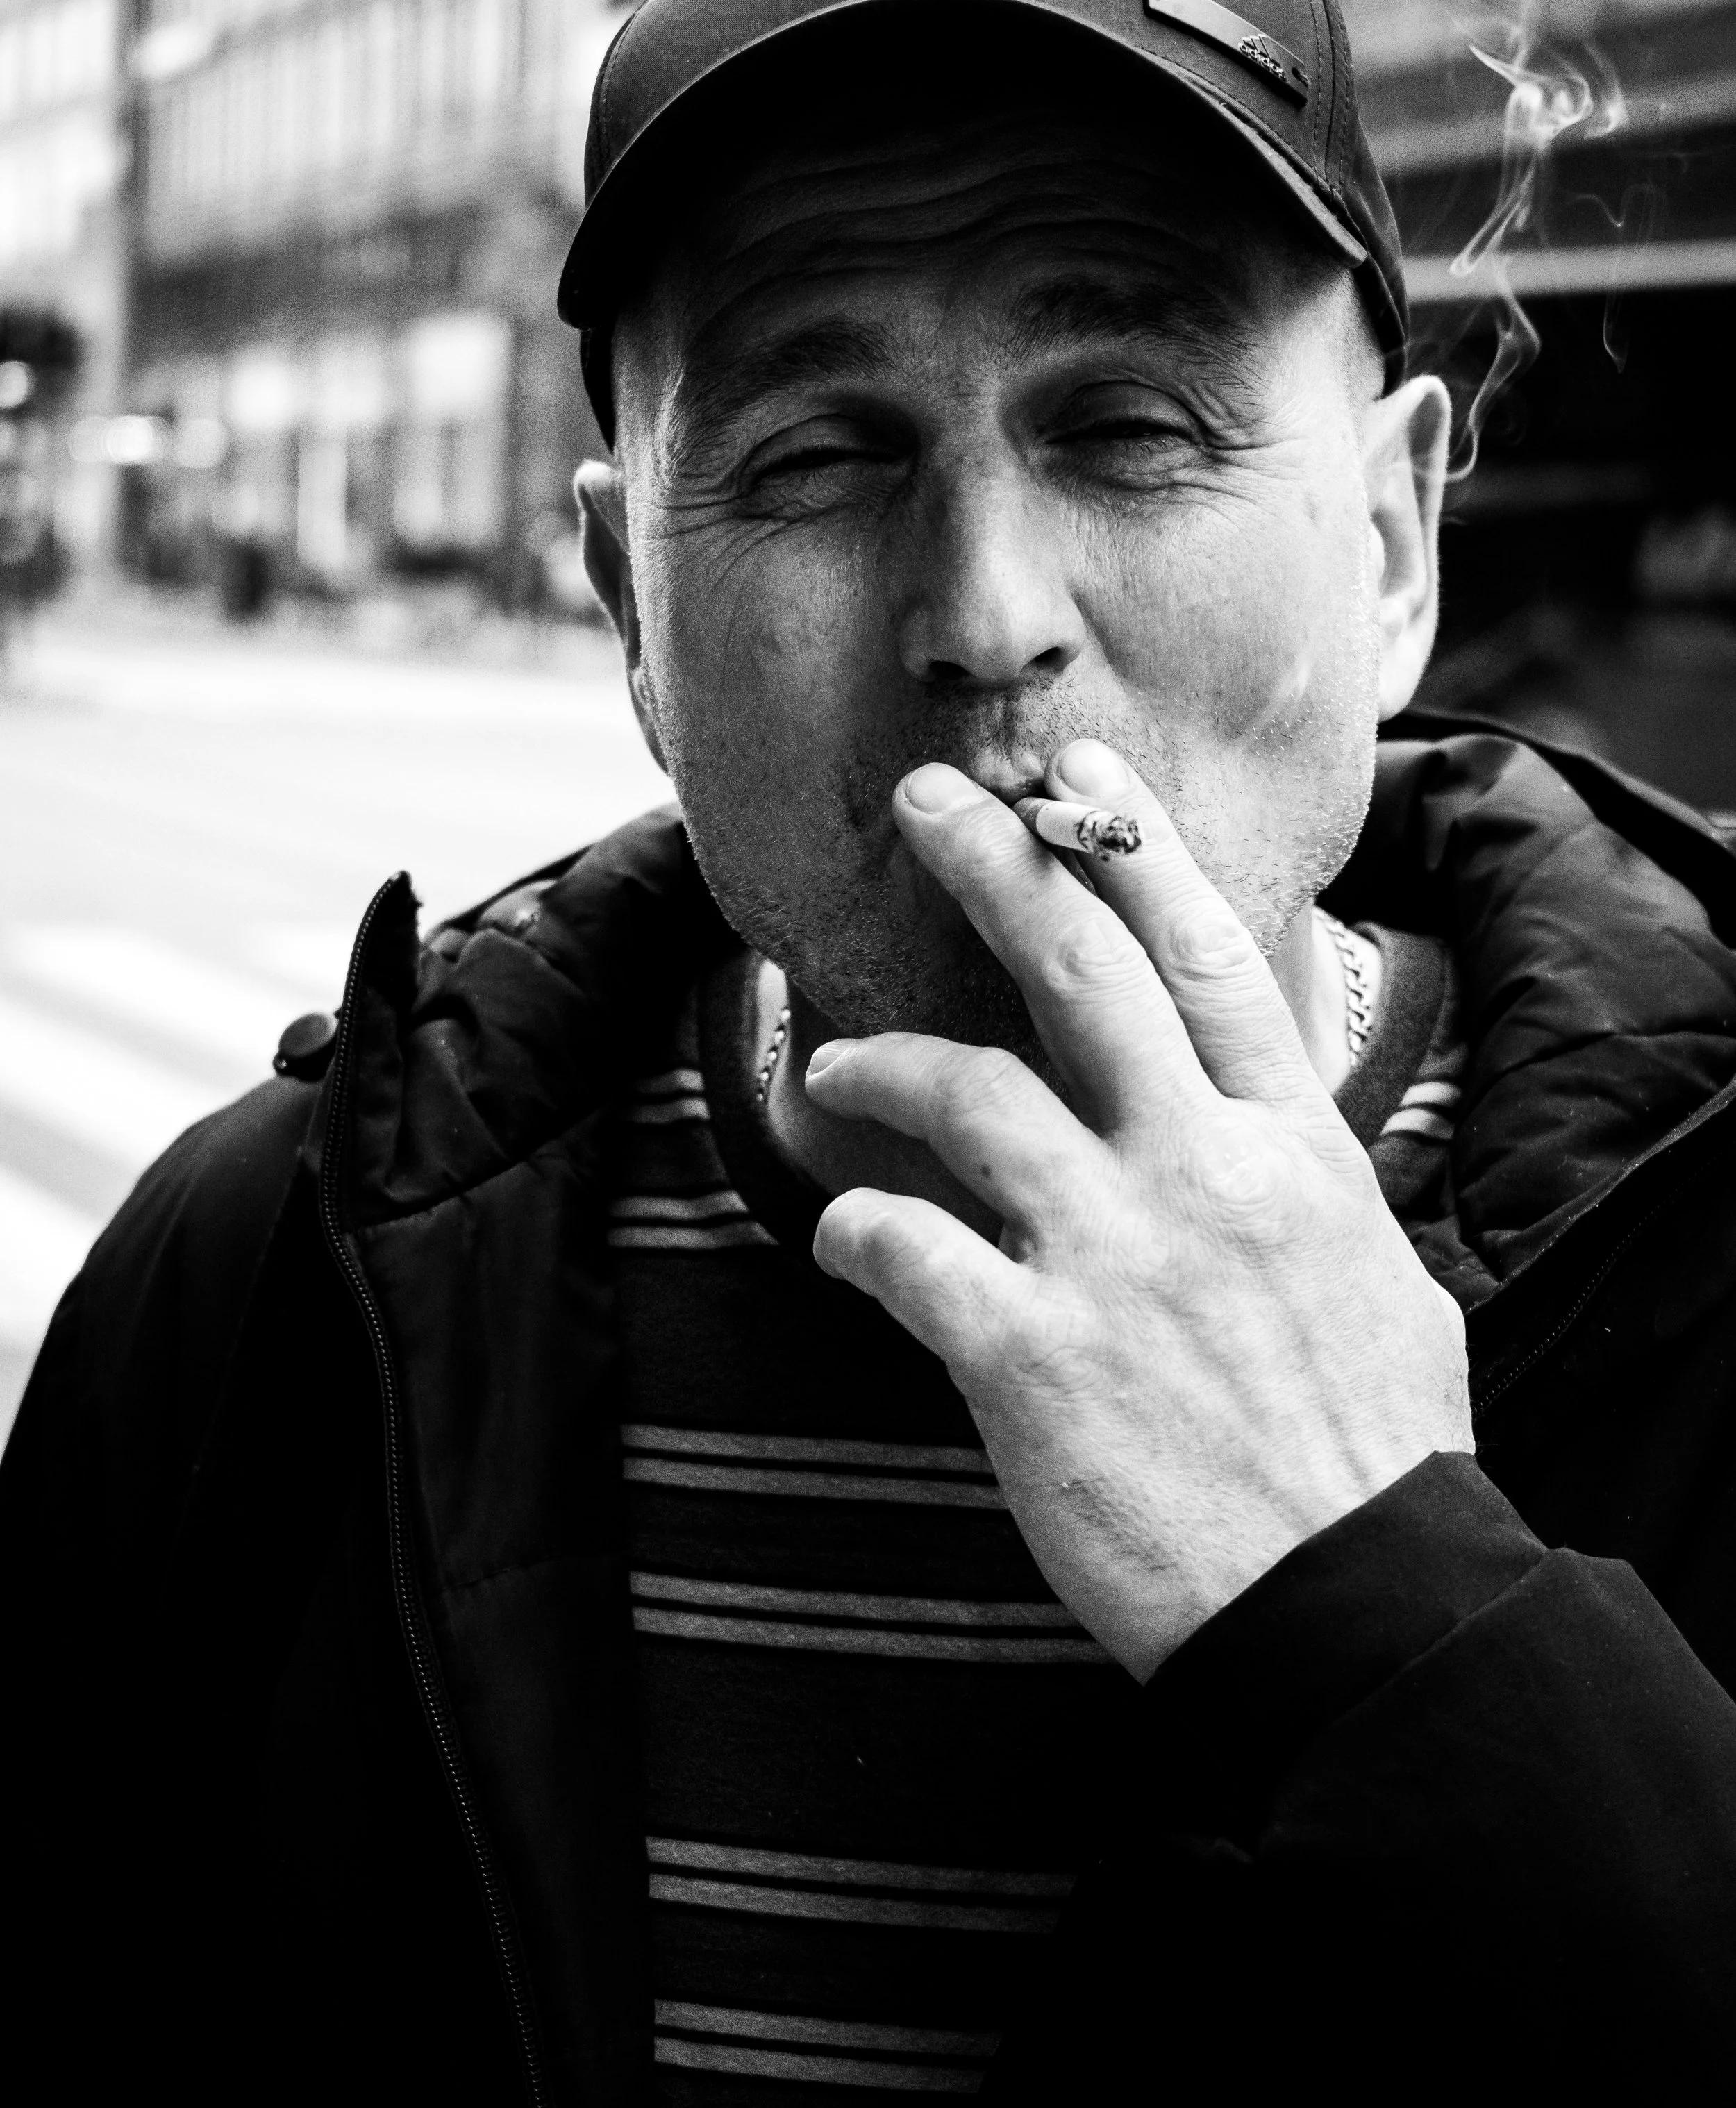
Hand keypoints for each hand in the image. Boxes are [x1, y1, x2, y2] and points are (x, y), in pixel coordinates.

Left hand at [806, 740, 1472, 1680]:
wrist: (1355, 1609)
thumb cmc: (1369, 1455)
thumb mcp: (1375, 1279)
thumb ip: (1293, 1185)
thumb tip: (1241, 1132)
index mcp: (1291, 1150)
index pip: (1208, 959)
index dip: (1135, 850)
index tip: (1078, 780)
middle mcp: (1200, 1176)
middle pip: (1083, 974)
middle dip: (994, 868)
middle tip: (925, 806)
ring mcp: (1111, 1260)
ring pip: (968, 1095)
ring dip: (883, 1063)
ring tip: (838, 1061)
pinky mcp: (1029, 1357)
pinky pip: (902, 1250)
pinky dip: (856, 1228)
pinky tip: (844, 1234)